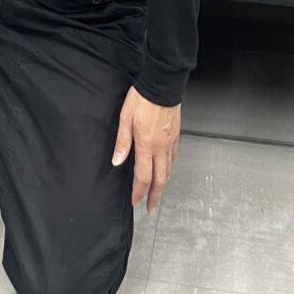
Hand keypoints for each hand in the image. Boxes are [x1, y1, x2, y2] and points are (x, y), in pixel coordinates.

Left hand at [111, 85, 180, 213]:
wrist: (162, 84)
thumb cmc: (141, 99)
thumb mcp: (125, 118)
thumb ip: (122, 142)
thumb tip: (117, 162)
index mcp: (146, 145)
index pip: (143, 176)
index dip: (139, 192)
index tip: (135, 202)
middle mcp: (160, 147)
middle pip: (160, 179)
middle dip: (155, 196)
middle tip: (151, 209)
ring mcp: (170, 142)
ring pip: (168, 170)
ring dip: (163, 184)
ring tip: (157, 193)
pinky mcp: (175, 135)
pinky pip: (173, 157)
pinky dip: (170, 168)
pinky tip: (167, 170)